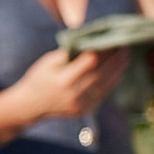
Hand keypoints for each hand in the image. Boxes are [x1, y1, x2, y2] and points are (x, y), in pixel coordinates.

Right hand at [0, 40, 128, 132]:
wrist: (29, 106)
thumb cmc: (38, 78)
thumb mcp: (47, 62)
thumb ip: (68, 54)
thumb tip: (89, 42)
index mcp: (64, 80)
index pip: (90, 63)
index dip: (102, 52)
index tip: (111, 41)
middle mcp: (74, 94)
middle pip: (100, 74)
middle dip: (114, 60)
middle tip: (125, 48)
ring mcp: (80, 105)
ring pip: (104, 86)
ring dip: (117, 71)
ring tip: (125, 59)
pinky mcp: (83, 111)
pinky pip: (101, 96)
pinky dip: (110, 84)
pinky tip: (117, 73)